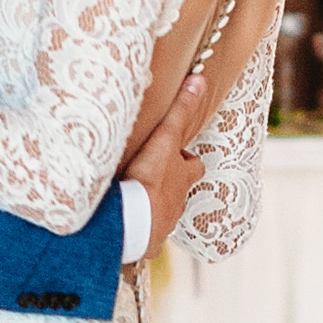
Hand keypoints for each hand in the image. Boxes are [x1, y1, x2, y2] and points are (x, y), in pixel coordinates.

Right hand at [121, 73, 206, 243]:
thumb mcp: (166, 139)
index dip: (186, 160)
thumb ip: (181, 111)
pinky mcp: (147, 242)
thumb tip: (200, 79)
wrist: (133, 222)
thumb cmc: (150, 179)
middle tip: (152, 177)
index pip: (193, 166)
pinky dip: (137, 229)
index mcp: (182, 178)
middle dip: (170, 187)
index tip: (176, 154)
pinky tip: (123, 224)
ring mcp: (163, 224)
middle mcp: (178, 202)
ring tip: (134, 200)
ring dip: (152, 207)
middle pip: (180, 193)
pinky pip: (144, 236)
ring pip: (162, 214)